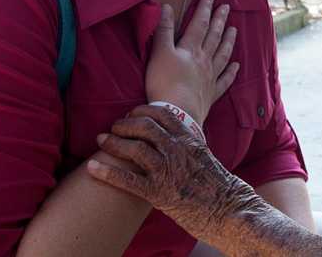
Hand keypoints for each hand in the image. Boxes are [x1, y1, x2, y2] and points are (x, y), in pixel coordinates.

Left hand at [87, 105, 260, 240]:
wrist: (229, 209)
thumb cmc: (219, 186)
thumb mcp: (205, 156)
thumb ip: (187, 146)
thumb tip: (173, 141)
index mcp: (190, 139)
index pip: (162, 114)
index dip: (142, 111)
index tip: (132, 113)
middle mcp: (177, 150)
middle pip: (144, 127)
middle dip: (123, 125)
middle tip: (113, 128)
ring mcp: (167, 171)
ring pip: (133, 149)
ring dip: (112, 143)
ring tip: (100, 141)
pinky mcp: (158, 193)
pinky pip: (127, 180)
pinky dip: (106, 173)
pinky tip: (91, 168)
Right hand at [146, 0, 238, 125]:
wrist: (177, 112)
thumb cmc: (164, 82)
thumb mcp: (159, 53)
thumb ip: (164, 30)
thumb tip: (167, 6)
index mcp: (190, 49)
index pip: (199, 24)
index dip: (205, 9)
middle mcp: (204, 60)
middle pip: (214, 36)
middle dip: (220, 20)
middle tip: (227, 7)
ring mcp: (210, 77)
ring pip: (223, 54)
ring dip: (229, 41)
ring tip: (235, 30)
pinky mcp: (211, 93)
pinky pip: (225, 80)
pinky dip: (232, 72)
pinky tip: (237, 66)